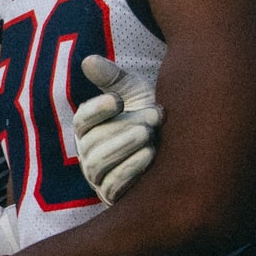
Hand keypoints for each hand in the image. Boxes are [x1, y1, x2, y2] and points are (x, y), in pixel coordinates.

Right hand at [69, 55, 159, 200]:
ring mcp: (98, 177)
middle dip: (123, 127)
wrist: (173, 149)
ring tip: (149, 135)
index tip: (118, 100)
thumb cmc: (148, 117)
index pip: (82, 120)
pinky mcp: (111, 195)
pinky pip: (112, 186)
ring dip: (125, 147)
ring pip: (99, 164)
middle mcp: (88, 154)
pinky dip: (130, 170)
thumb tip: (87, 60)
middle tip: (155, 115)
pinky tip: (149, 154)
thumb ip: (112, 78)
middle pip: (93, 143)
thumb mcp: (133, 93)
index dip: (97, 110)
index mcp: (89, 128)